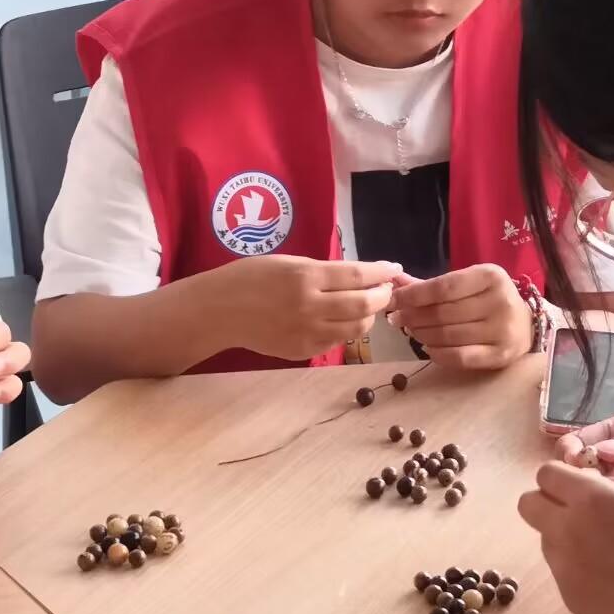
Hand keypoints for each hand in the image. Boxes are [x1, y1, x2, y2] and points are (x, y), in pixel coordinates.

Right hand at [219, 256, 399, 360]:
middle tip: (386, 290)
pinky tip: (342, 321)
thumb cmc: (250, 278)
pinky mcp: (303, 351)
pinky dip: (346, 330)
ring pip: (356, 328)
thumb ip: (323, 271)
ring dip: (368, 316)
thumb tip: (359, 277)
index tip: (393, 269)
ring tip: (368, 306)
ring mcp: (307, 332)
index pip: (357, 275)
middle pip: (364, 304)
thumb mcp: (288, 262)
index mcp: (306, 277)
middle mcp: (311, 306)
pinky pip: (336, 342)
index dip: (381, 272)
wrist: (220, 311)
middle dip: (382, 296)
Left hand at [386, 265, 531, 370]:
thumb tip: (392, 281)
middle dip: (413, 316)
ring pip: (448, 335)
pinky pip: (460, 357)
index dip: (412, 295)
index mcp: (490, 276)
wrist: (528, 325)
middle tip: (397, 319)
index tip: (391, 300)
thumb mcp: (467, 283)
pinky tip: (428, 348)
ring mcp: (502, 330)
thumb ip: (430, 284)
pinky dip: (438, 354)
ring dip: (422, 334)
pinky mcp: (500, 355)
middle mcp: (499, 302)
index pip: (443, 287)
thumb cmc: (489, 299)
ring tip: (411, 331)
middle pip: (442, 312)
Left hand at [522, 462, 613, 613]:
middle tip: (579, 511)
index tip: (580, 485)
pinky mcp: (568, 596)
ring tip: (605, 548)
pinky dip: (576, 566)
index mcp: (592, 500)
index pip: (546, 473)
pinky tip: (611, 575)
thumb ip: (613, 487)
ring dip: (562, 534)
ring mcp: (564, 567)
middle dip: (548, 501)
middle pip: (528, 503)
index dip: (562, 476)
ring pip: (544, 537)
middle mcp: (568, 530)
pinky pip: (560, 569)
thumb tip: (590, 477)